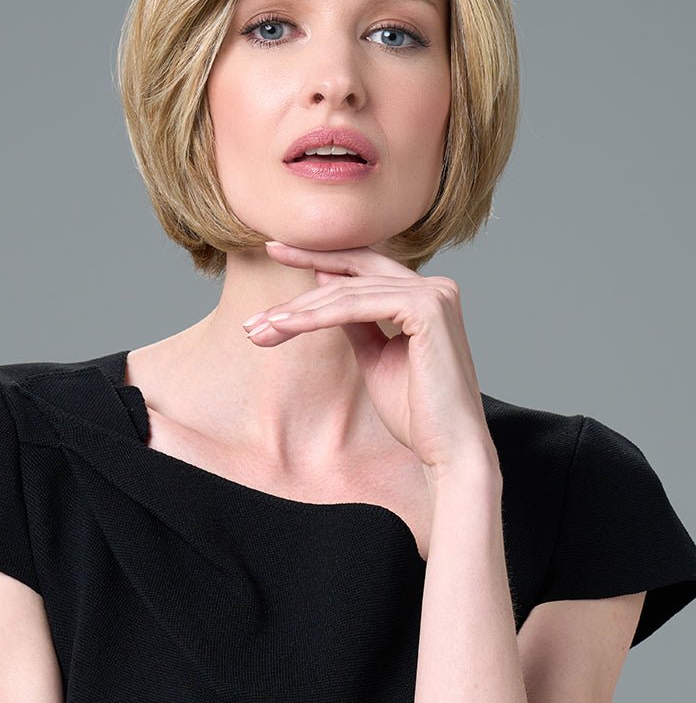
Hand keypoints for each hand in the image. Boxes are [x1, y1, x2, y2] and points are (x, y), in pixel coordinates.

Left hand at [243, 241, 498, 479]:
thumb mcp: (375, 356)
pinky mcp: (428, 308)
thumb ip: (356, 321)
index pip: (364, 266)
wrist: (449, 450)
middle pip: (351, 276)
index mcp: (426, 295)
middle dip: (298, 293)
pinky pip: (357, 306)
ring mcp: (435, 294)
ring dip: (299, 312)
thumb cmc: (416, 412)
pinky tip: (287, 326)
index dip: (317, 257)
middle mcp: (435, 287)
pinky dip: (317, 316)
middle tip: (253, 318)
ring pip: (348, 292)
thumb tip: (325, 288)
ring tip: (262, 329)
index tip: (275, 252)